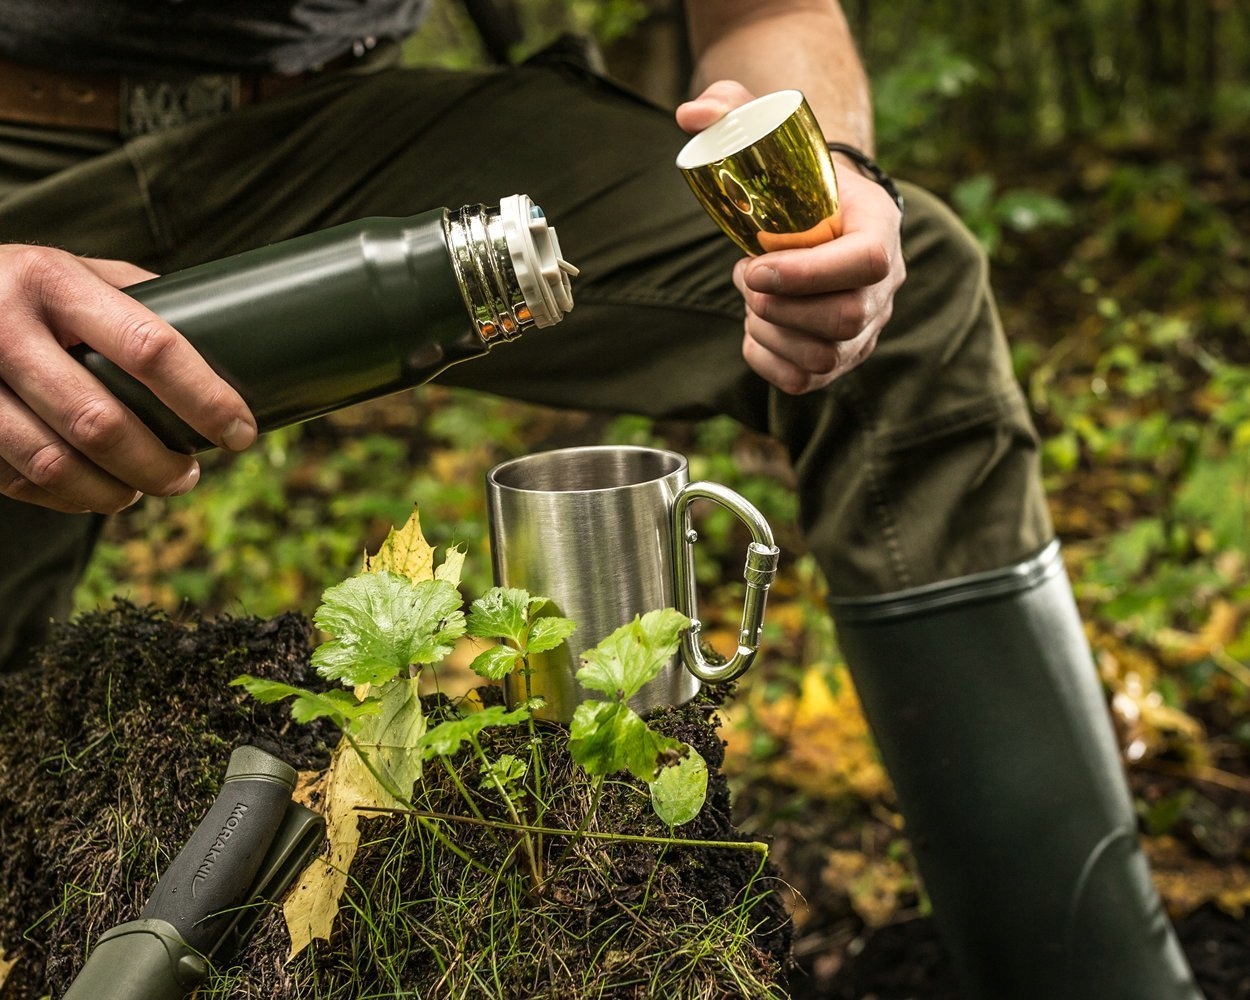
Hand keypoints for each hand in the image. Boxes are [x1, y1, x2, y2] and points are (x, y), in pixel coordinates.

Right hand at [0, 245, 256, 513]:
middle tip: (190, 474)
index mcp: (53, 279)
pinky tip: (95, 490)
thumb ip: (137, 299)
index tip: (240, 432)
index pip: (149, 348)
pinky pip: (19, 479)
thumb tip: (230, 340)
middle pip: (100, 422)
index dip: (205, 399)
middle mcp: (3, 325)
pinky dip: (68, 497)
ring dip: (115, 491)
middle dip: (160, 465)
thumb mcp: (75, 272)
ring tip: (146, 487)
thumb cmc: (24, 286)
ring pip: (55, 463)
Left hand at [677, 80, 905, 394]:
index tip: (753, 264)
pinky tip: (754, 329)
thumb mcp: (774, 136)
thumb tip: (689, 113)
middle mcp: (885, 285)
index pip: (868, 262)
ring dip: (771, 332)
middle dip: (781, 307)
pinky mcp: (840, 358)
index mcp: (880, 226)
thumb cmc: (796, 176)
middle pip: (846, 319)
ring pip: (825, 356)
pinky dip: (767, 361)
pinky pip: (804, 381)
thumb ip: (735, 112)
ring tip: (750, 300)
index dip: (807, 272)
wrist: (821, 214)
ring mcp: (866, 328)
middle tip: (744, 279)